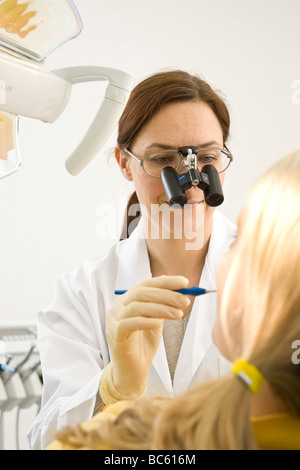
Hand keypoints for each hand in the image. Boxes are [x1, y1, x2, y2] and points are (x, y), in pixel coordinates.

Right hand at [106, 275, 189, 396]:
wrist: (132, 371)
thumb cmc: (144, 345)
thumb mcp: (156, 320)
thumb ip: (162, 305)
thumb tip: (180, 289)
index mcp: (127, 300)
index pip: (146, 284)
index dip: (165, 282)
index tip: (184, 282)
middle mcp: (118, 306)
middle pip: (142, 293)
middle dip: (166, 295)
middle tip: (185, 300)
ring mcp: (114, 320)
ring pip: (138, 306)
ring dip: (161, 308)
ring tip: (179, 314)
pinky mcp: (114, 334)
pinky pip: (131, 323)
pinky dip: (147, 321)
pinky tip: (160, 323)